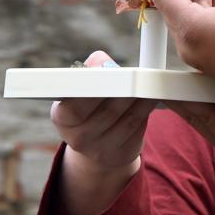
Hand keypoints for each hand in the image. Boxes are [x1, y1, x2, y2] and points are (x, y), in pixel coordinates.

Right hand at [51, 51, 158, 214]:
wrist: (97, 145)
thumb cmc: (90, 108)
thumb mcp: (82, 90)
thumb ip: (90, 71)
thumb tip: (101, 60)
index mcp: (61, 117)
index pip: (73, 107)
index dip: (93, 90)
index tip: (109, 74)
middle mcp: (77, 137)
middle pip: (108, 111)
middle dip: (125, 91)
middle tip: (137, 75)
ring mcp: (99, 150)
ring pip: (128, 119)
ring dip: (142, 99)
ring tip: (150, 83)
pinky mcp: (120, 154)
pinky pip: (138, 128)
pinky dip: (146, 110)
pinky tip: (153, 97)